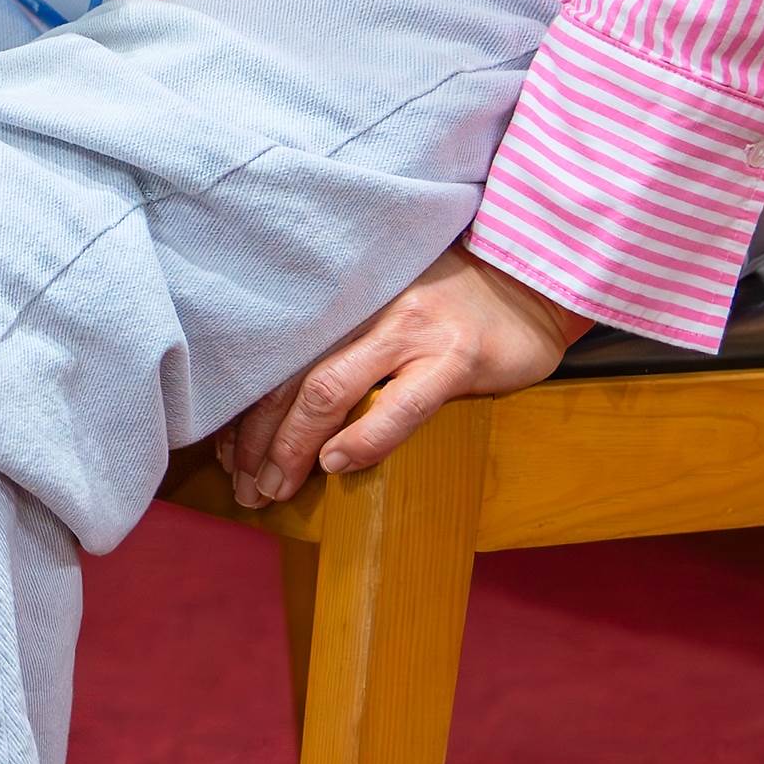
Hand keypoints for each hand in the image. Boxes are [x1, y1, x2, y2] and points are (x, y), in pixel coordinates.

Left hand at [216, 244, 588, 511]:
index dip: (245, 414)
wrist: (535, 275)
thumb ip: (347, 343)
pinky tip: (337, 464)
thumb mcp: (389, 307)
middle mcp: (366, 310)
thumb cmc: (457, 300)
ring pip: (328, 390)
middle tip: (244, 487)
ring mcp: (411, 331)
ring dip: (292, 448)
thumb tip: (290, 407)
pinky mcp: (456, 356)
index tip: (228, 456)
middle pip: (290, 379)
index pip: (275, 361)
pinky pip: (400, 404)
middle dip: (258, 441)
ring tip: (274, 488)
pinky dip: (363, 438)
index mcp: (344, 301)